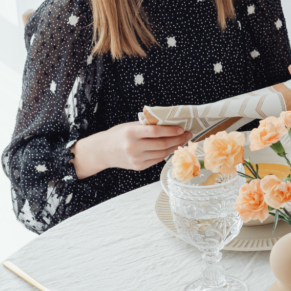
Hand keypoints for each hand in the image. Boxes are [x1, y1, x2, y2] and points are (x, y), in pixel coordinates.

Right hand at [71, 122, 192, 177]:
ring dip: (175, 147)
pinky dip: (166, 153)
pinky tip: (171, 147)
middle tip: (188, 134)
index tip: (182, 129)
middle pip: (162, 144)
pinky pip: (157, 159)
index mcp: (131, 133)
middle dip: (178, 139)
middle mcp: (133, 147)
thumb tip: (170, 123)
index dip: (171, 131)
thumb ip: (147, 126)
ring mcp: (136, 159)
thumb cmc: (118, 135)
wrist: (102, 151)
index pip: (156, 132)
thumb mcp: (130, 126)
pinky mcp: (139, 167)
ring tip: (182, 140)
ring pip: (162, 153)